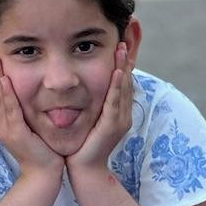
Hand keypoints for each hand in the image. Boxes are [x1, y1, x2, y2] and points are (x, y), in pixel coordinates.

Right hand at [0, 53, 62, 179]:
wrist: (43, 174)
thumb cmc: (40, 150)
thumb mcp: (28, 127)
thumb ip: (23, 112)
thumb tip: (23, 96)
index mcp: (1, 122)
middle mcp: (0, 124)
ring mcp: (6, 129)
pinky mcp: (16, 133)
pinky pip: (11, 110)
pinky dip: (8, 94)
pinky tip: (5, 80)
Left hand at [67, 44, 132, 174]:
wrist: (83, 170)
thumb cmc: (81, 145)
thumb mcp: (87, 118)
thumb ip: (88, 102)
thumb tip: (78, 85)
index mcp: (117, 109)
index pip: (122, 79)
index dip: (123, 60)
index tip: (121, 41)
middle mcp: (123, 112)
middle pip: (127, 79)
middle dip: (127, 57)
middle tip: (127, 36)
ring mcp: (120, 119)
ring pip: (124, 88)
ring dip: (124, 66)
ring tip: (122, 48)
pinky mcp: (113, 125)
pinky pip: (116, 102)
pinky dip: (117, 86)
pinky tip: (117, 72)